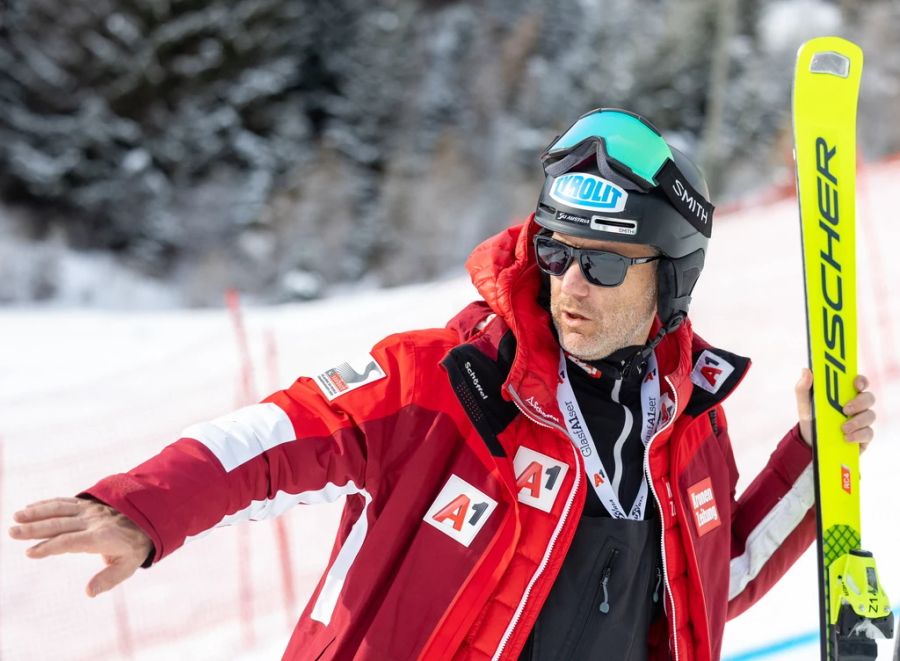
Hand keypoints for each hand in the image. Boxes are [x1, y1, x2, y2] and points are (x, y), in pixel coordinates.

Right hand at [8, 497, 152, 596]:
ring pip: (60, 509)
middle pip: (60, 524)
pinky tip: (29, 508)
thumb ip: (108, 580)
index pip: (71, 542)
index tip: (30, 553)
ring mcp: (90, 510)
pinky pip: (65, 502)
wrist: (149, 520)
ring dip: (37, 513)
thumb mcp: (127, 567)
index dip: (50, 547)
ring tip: (16, 517)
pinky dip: (46, 504)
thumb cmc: (134, 548)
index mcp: (102, 537)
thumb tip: (88, 592)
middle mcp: (94, 521)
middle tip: (12, 532)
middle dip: (35, 529)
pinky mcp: (88, 504)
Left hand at [795, 368, 875, 452]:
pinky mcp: (863, 436)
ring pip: (870, 415)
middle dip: (860, 402)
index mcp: (844, 393)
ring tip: (843, 428)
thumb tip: (806, 370)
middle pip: (869, 397)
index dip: (861, 381)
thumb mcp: (804, 402)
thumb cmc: (811, 416)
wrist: (809, 440)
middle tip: (846, 409)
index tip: (856, 384)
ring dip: (857, 421)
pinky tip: (847, 438)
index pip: (859, 382)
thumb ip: (803, 387)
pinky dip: (858, 435)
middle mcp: (857, 405)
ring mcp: (862, 420)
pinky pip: (868, 433)